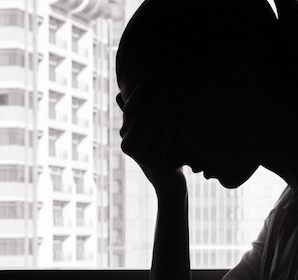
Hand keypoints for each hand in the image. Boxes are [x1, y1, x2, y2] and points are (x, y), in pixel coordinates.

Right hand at [119, 82, 187, 196]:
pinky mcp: (154, 163)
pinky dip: (170, 127)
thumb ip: (136, 114)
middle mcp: (128, 147)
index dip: (138, 95)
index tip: (149, 81)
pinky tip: (177, 117)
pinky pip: (162, 141)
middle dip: (156, 100)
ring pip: (152, 127)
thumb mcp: (146, 132)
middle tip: (169, 87)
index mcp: (124, 136)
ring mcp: (140, 156)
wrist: (168, 180)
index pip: (129, 111)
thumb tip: (119, 93)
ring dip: (165, 110)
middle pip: (142, 117)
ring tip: (176, 98)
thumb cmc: (159, 150)